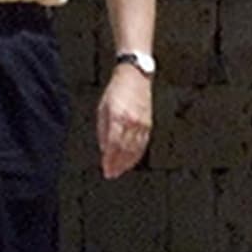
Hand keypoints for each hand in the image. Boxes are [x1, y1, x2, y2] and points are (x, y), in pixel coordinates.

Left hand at [95, 63, 152, 179]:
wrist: (135, 77)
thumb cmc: (116, 90)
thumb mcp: (102, 108)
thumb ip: (103, 129)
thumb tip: (104, 148)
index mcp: (117, 117)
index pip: (113, 145)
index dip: (109, 160)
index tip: (105, 169)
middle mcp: (131, 122)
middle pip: (124, 150)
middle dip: (117, 164)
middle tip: (111, 174)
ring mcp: (142, 124)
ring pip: (135, 149)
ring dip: (127, 163)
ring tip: (120, 171)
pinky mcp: (148, 124)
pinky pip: (143, 144)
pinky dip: (137, 154)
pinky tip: (132, 160)